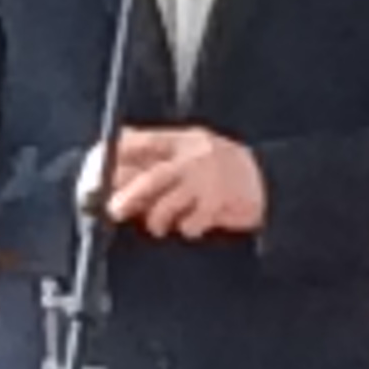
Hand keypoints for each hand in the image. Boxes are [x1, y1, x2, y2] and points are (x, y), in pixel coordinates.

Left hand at [103, 127, 267, 239]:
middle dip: (126, 197)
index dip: (112, 160)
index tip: (95, 178)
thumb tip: (117, 181)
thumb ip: (158, 164)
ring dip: (156, 219)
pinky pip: (192, 221)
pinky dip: (186, 228)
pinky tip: (191, 227)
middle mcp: (192, 156)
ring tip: (157, 226)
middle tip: (113, 211)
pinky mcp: (219, 201)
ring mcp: (207, 179)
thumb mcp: (191, 156)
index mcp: (180, 140)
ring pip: (167, 202)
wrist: (272, 181)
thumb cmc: (222, 172)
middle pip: (150, 177)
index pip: (135, 143)